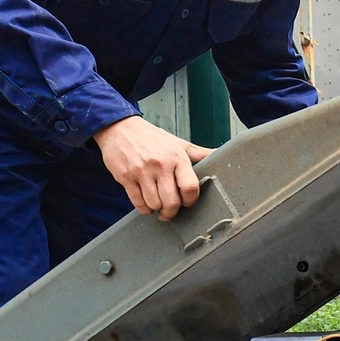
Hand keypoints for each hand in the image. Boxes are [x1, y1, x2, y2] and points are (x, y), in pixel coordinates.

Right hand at [94, 116, 212, 220]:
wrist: (119, 128)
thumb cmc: (151, 138)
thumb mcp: (178, 143)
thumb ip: (199, 153)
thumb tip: (220, 155)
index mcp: (176, 157)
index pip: (190, 187)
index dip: (191, 200)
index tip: (187, 202)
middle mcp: (160, 165)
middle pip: (172, 201)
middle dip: (172, 212)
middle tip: (171, 211)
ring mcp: (141, 171)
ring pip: (154, 204)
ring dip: (157, 209)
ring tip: (158, 205)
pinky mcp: (125, 177)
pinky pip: (137, 203)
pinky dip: (144, 208)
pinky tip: (147, 204)